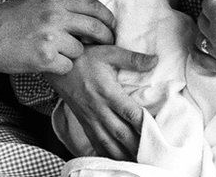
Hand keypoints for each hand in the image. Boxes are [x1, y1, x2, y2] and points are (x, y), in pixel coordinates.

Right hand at [0, 0, 114, 74]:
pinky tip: (48, 63)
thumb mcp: (37, 3)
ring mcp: (51, 38)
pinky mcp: (44, 58)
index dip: (107, 18)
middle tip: (107, 44)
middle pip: (95, 28)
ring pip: (81, 51)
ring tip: (58, 52)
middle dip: (105, 38)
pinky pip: (67, 66)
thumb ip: (61, 6)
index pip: (93, 6)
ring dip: (74, 55)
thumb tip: (87, 12)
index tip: (111, 26)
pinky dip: (61, 67)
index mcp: (55, 0)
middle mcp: (55, 17)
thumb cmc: (8, 20)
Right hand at [46, 45, 156, 159]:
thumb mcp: (109, 52)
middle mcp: (99, 109)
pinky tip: (116, 161)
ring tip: (138, 163)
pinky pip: (95, 143)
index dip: (144, 124)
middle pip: (120, 133)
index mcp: (107, 92)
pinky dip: (106, 154)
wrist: (57, 66)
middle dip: (137, 146)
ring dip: (122, 155)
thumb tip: (155, 60)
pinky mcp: (84, 123)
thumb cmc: (85, 58)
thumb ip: (132, 58)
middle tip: (152, 156)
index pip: (129, 113)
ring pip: (107, 143)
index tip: (158, 133)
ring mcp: (90, 118)